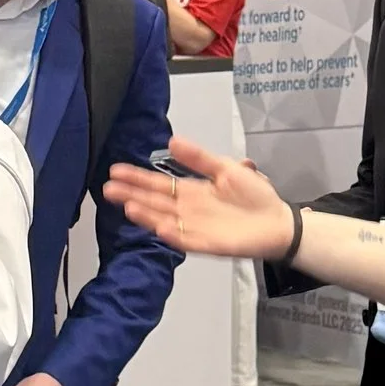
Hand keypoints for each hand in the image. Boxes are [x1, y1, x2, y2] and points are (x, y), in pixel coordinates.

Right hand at [102, 136, 296, 259]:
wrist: (276, 221)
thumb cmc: (253, 195)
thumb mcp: (225, 168)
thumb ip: (199, 158)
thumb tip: (172, 141)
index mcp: (190, 192)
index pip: (157, 184)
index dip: (137, 178)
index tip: (115, 171)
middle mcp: (186, 211)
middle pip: (154, 202)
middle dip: (132, 195)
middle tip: (108, 189)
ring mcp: (195, 228)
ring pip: (164, 220)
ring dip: (147, 215)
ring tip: (127, 206)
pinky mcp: (208, 244)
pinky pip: (186, 240)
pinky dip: (173, 235)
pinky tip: (160, 227)